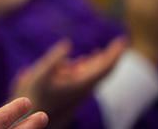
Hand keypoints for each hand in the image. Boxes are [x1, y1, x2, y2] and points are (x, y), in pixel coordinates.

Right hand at [9, 37, 126, 128]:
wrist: (33, 116)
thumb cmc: (36, 95)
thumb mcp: (41, 74)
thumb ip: (54, 58)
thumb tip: (68, 43)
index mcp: (82, 84)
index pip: (106, 67)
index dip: (116, 53)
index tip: (123, 40)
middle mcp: (85, 88)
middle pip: (104, 69)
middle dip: (112, 54)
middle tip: (121, 41)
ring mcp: (79, 90)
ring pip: (95, 74)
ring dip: (100, 61)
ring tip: (101, 51)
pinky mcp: (72, 92)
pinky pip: (84, 78)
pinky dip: (86, 67)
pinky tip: (81, 61)